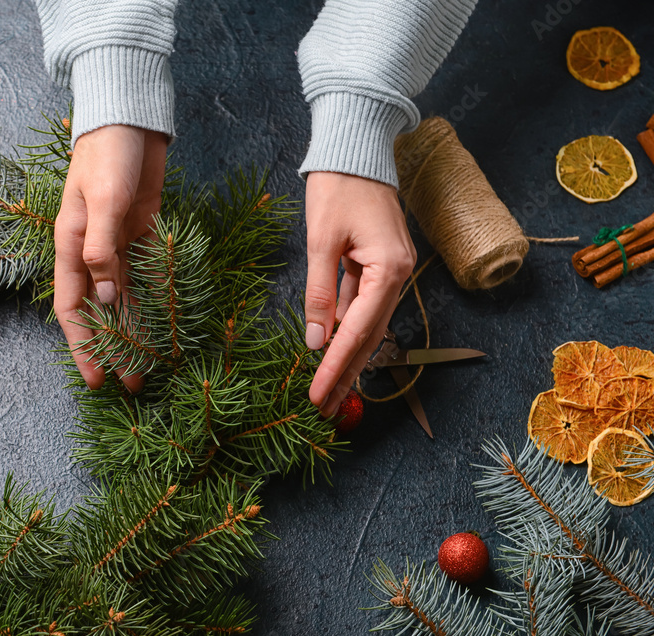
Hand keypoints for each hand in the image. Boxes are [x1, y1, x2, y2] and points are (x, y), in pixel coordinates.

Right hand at [53, 124, 167, 392]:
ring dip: (135, 331)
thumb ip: (101, 247)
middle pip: (100, 312)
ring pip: (124, 300)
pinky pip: (146, 277)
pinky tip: (164, 323)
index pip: (73, 308)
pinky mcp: (143, 234)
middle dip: (113, 348)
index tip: (96, 377)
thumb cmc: (108, 155)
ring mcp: (118, 245)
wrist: (130, 119)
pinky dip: (152, 300)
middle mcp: (92, 252)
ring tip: (149, 364)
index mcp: (71, 246)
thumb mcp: (102, 200)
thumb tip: (105, 296)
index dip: (82, 345)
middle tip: (131, 382)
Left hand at [303, 171, 416, 416]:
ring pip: (368, 324)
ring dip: (347, 356)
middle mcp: (398, 274)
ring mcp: (392, 270)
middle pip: (369, 335)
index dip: (337, 367)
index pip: (359, 331)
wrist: (356, 147)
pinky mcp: (380, 264)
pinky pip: (364, 305)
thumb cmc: (338, 187)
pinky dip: (348, 329)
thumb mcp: (321, 243)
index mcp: (389, 269)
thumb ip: (320, 293)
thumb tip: (316, 341)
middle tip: (324, 408)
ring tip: (327, 389)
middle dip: (345, 373)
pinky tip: (332, 351)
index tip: (318, 395)